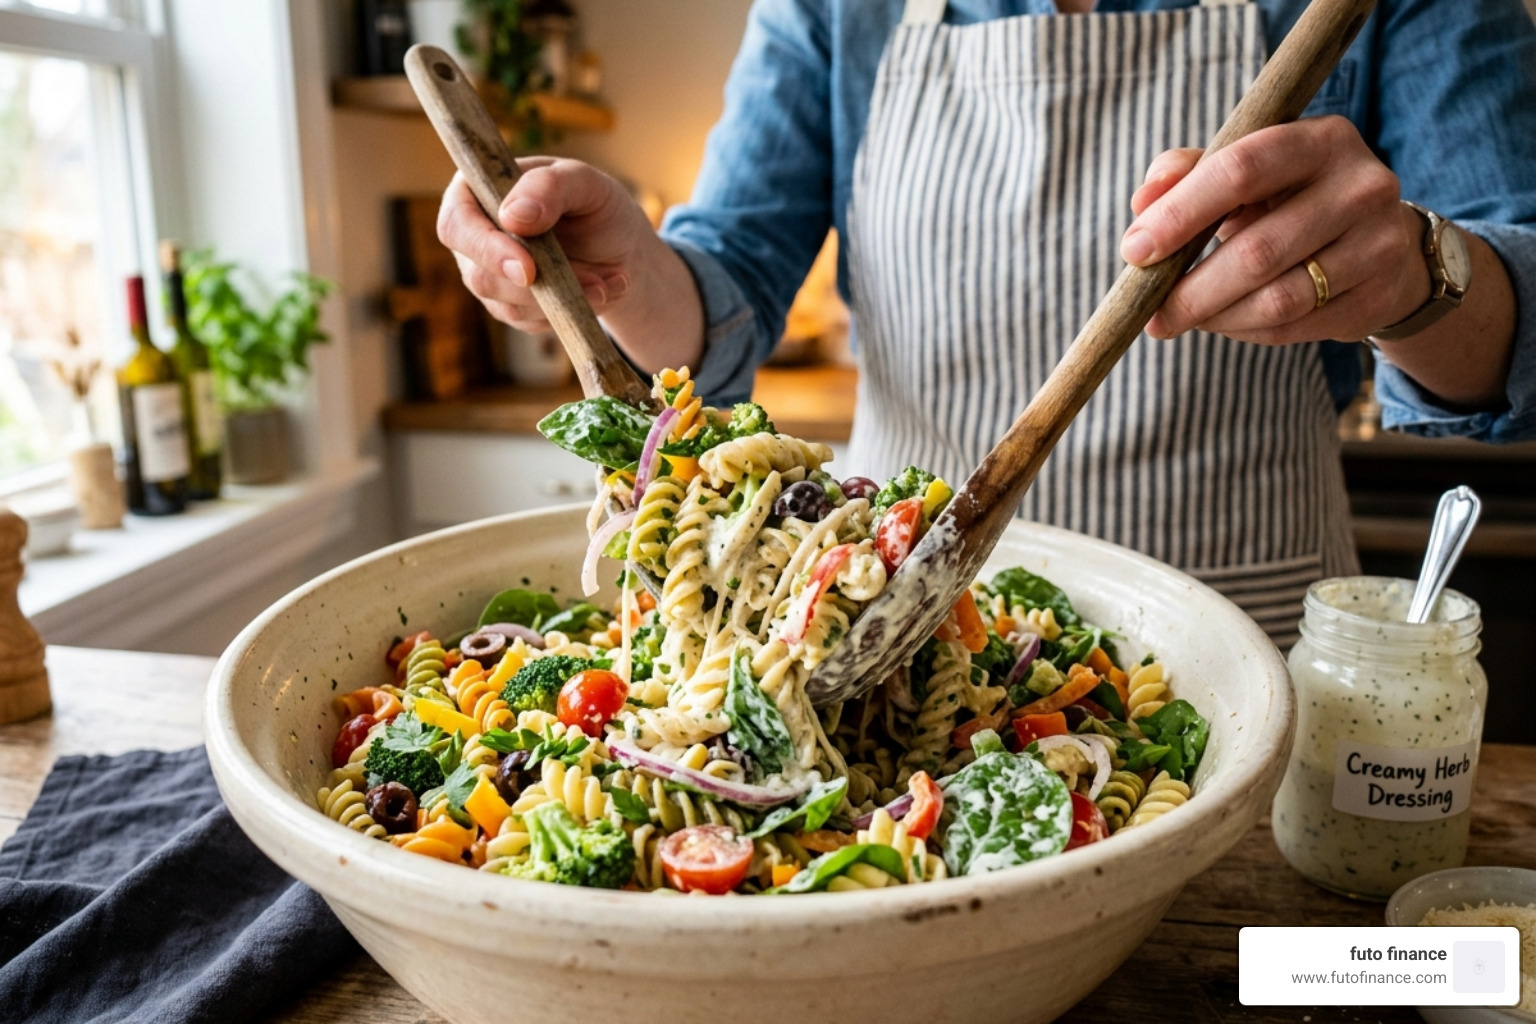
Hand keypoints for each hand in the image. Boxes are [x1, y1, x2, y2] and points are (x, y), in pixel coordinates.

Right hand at [436, 157, 656, 333]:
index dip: (486, 250)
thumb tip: (511, 216)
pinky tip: (604, 291)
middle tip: (593, 283)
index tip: (528, 270)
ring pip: (509, 307)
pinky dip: (572, 311)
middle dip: (536, 288)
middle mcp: (474, 238)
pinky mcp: (512, 308)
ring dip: (563, 300)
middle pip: (479, 277)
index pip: (456, 225)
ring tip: (608, 280)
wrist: (619, 244)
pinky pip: (533, 323)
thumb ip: (548, 187)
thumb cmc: (594, 202)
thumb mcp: (582, 181)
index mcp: (475, 192)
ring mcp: (489, 277)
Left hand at [1121, 117, 1430, 344]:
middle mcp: (1361, 186)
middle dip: (1190, 289)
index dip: (1181, 213)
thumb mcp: (1245, 171)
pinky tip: (1224, 322)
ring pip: (1277, 299)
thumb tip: (1142, 202)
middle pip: (1257, 250)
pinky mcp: (1377, 297)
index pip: (1241, 170)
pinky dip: (1244, 330)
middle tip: (1149, 311)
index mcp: (1321, 139)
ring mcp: (1378, 244)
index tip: (1135, 250)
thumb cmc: (1289, 199)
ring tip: (1180, 318)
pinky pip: (1293, 327)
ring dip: (1214, 316)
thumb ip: (1189, 173)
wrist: (1379, 242)